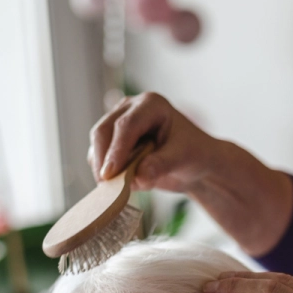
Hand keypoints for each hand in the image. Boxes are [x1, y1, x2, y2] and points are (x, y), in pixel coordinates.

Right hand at [89, 91, 226, 193]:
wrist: (194, 163)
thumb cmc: (193, 154)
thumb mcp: (182, 159)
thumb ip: (160, 165)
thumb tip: (137, 177)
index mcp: (151, 105)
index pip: (126, 125)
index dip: (116, 150)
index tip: (110, 174)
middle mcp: (130, 108)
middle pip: (104, 131)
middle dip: (103, 159)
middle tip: (107, 186)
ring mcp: (118, 122)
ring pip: (97, 145)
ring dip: (104, 168)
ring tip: (123, 187)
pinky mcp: (112, 140)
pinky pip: (98, 156)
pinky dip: (105, 172)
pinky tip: (121, 184)